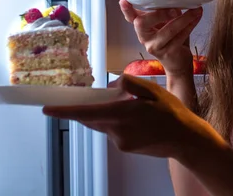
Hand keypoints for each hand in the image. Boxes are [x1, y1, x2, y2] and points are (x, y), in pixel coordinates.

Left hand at [42, 74, 222, 159]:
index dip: (64, 111)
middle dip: (84, 109)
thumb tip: (114, 84)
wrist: (186, 139)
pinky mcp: (125, 148)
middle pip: (90, 119)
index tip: (46, 109)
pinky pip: (112, 131)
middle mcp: (116, 131)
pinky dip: (115, 121)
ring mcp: (120, 142)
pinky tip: (135, 117)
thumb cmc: (172, 112)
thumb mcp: (153, 90)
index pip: (85, 112)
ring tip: (129, 106)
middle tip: (82, 98)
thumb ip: (130, 84)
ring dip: (105, 114)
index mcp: (121, 114)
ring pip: (102, 124)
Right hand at [119, 0, 202, 75]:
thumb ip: (163, 13)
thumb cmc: (171, 40)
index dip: (126, 10)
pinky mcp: (167, 53)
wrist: (177, 63)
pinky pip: (180, 36)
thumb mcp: (164, 24)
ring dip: (184, 18)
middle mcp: (144, 38)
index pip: (131, 18)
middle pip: (142, 23)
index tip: (124, 1)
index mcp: (142, 28)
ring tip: (196, 10)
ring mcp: (154, 47)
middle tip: (175, 8)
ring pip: (168, 30)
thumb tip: (173, 0)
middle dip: (158, 13)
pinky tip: (197, 18)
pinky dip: (190, 25)